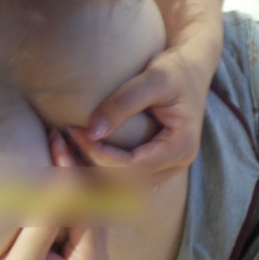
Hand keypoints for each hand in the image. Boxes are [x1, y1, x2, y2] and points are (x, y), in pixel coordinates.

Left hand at [73, 35, 216, 186]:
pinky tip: (81, 155)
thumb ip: (124, 102)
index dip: (100, 155)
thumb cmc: (175, 69)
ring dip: (96, 176)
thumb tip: (93, 131)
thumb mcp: (153, 78)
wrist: (191, 69)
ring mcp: (167, 170)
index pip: (133, 167)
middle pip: (127, 185)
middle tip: (66, 142)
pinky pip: (125, 182)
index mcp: (181, 148)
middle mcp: (176, 166)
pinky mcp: (155, 167)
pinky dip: (103, 174)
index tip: (76, 131)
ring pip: (125, 190)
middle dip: (93, 168)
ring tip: (70, 151)